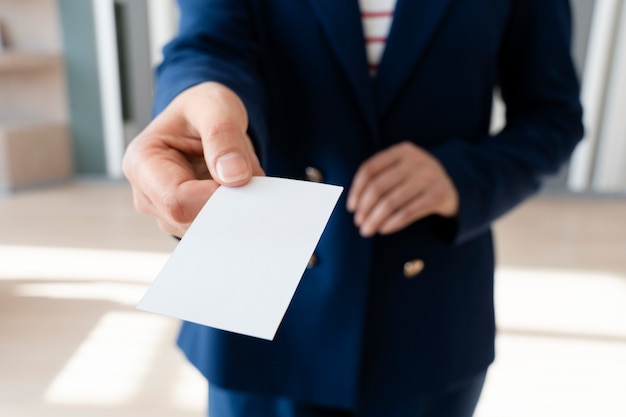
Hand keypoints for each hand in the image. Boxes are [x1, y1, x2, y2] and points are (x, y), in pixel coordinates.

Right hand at [122, 82, 263, 236]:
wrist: (204, 119)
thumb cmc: (203, 109)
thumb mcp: (215, 106)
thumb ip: (222, 135)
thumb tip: (233, 175)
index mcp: (142, 162)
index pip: (177, 201)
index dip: (215, 197)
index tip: (241, 178)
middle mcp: (147, 194)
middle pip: (191, 220)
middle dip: (227, 203)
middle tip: (250, 177)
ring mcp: (165, 213)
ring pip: (206, 230)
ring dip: (233, 208)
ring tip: (239, 176)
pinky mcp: (187, 222)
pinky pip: (215, 230)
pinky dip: (234, 213)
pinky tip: (239, 190)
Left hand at [346, 141, 457, 236]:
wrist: (453, 186)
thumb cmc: (416, 179)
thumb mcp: (401, 168)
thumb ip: (380, 176)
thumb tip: (353, 203)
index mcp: (402, 150)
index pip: (369, 169)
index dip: (356, 190)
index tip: (351, 208)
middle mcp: (416, 161)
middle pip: (378, 187)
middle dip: (364, 208)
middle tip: (358, 223)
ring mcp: (429, 178)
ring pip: (391, 202)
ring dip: (375, 219)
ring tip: (367, 230)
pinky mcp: (438, 196)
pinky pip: (408, 213)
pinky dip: (392, 223)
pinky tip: (383, 229)